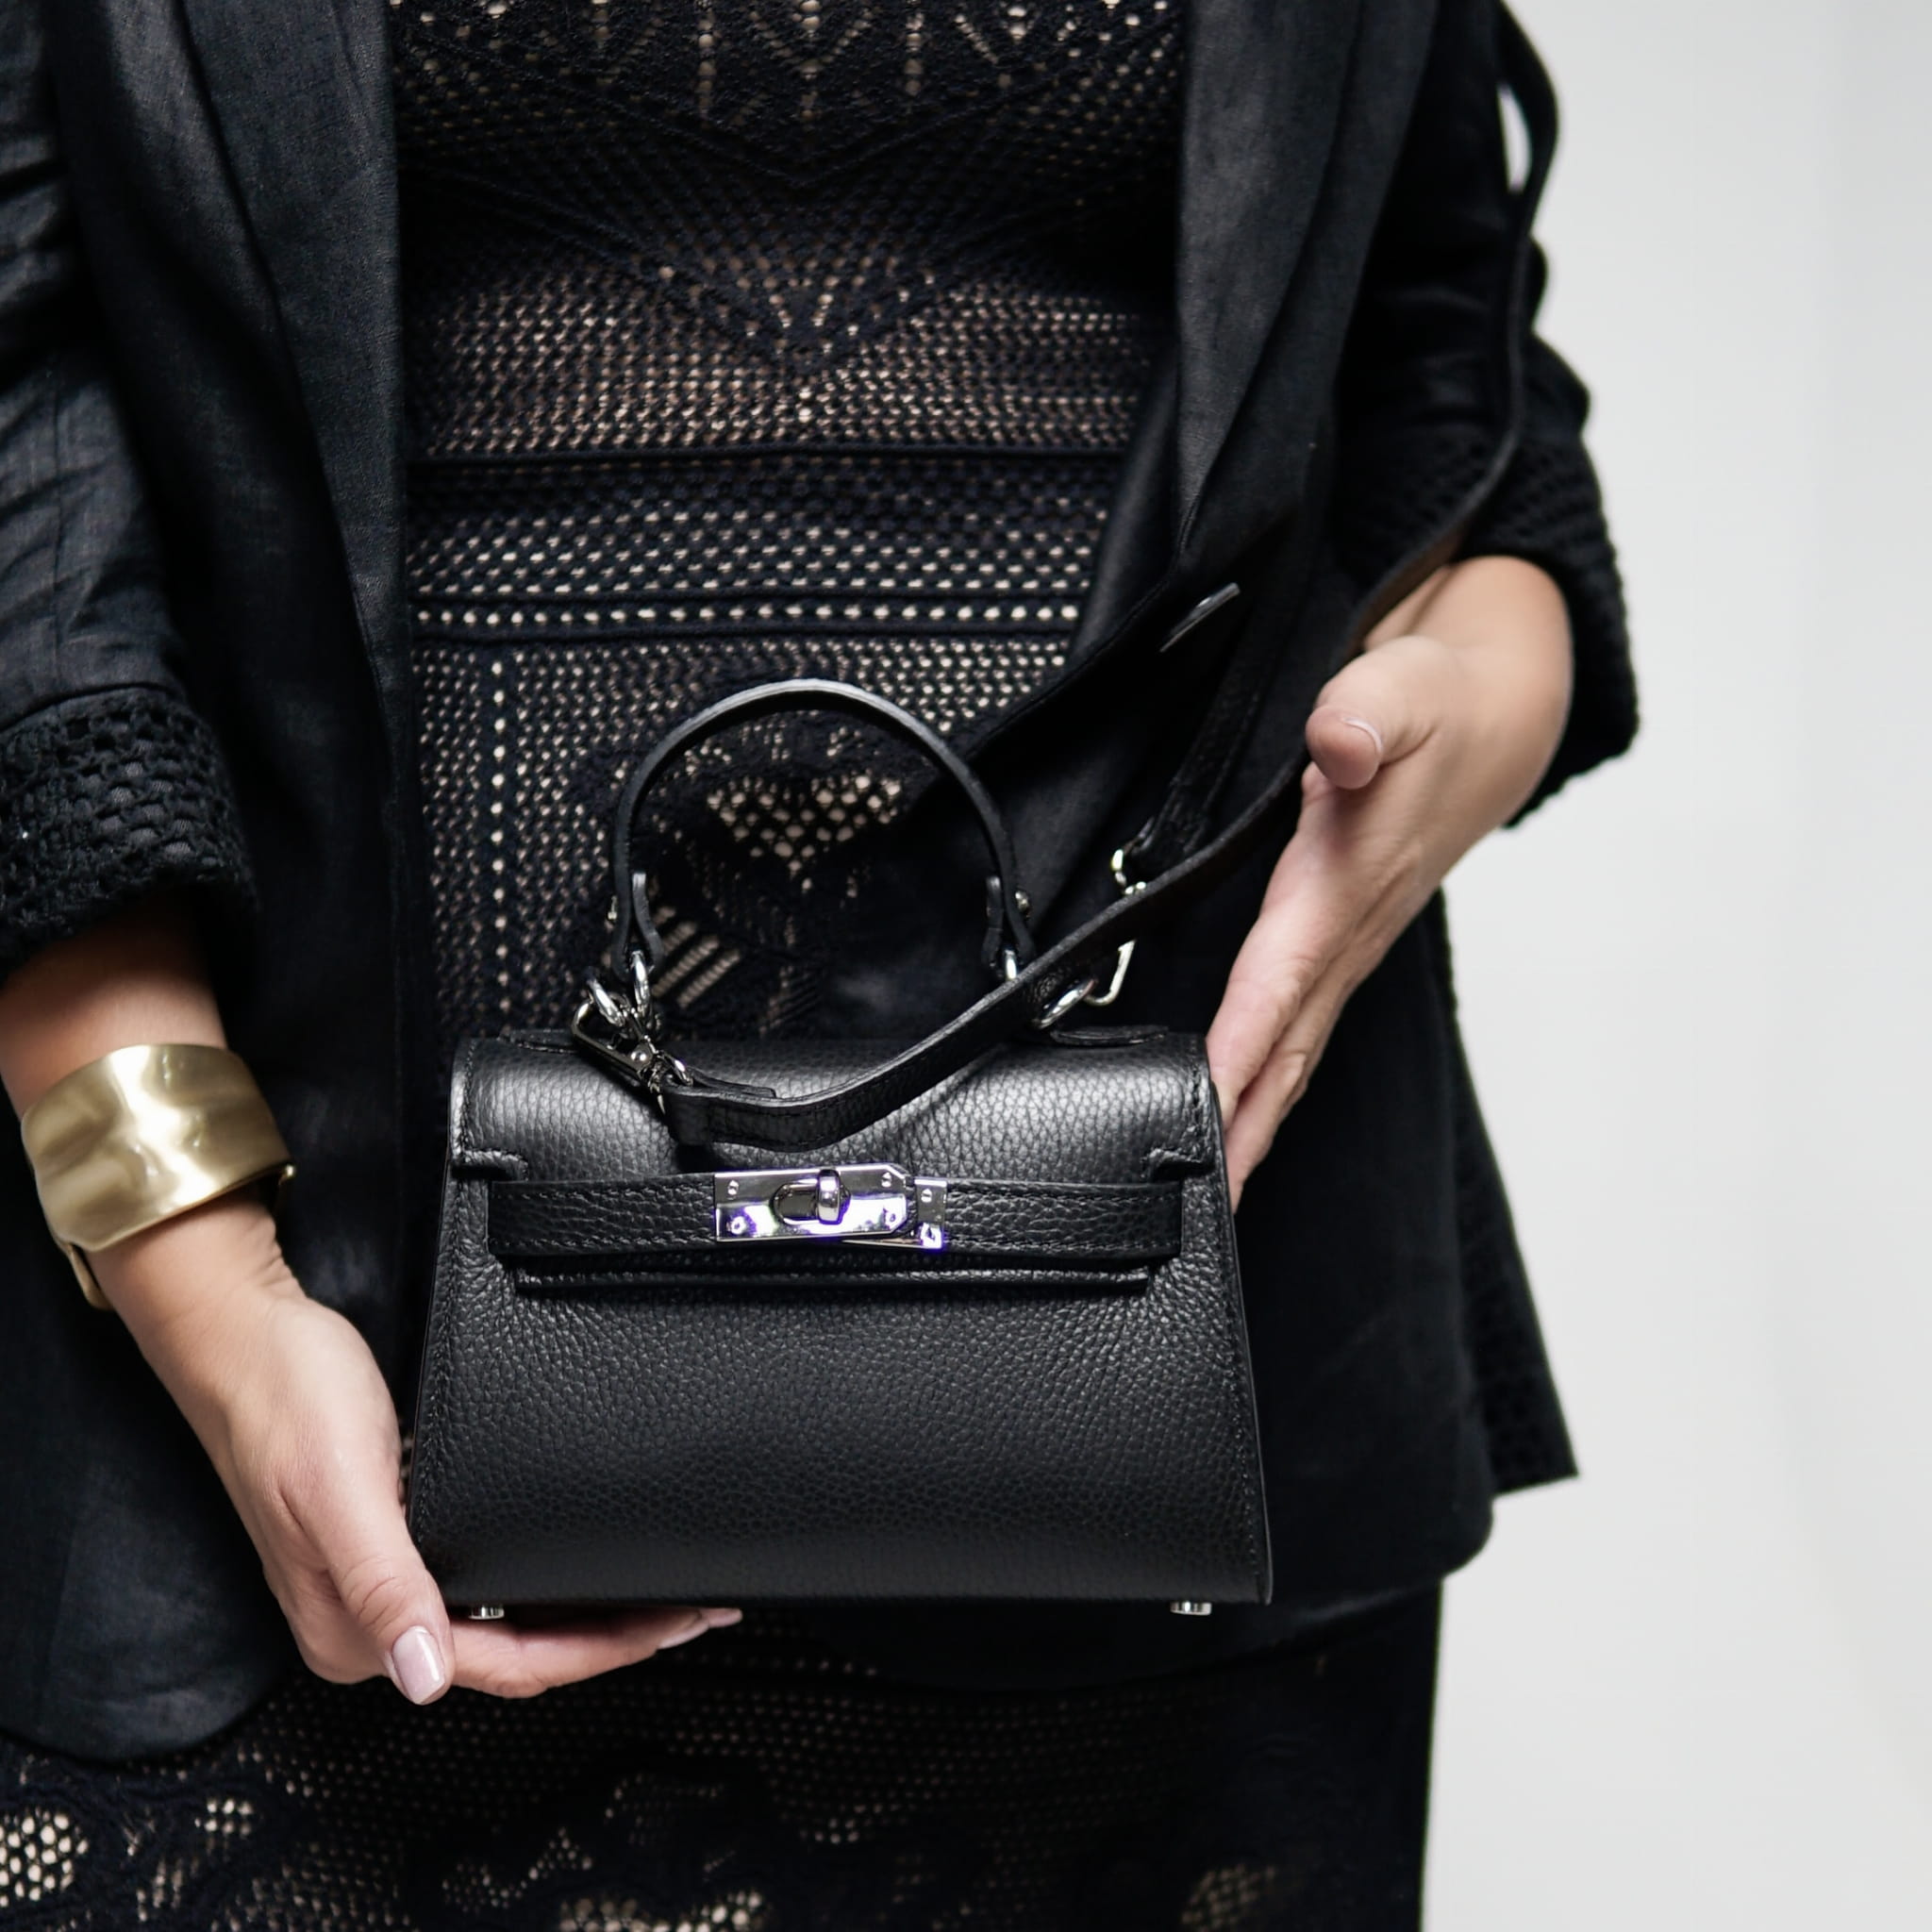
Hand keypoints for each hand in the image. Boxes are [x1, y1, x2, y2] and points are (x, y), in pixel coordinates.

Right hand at [96, 1195, 738, 1702]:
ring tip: (655, 1595)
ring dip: (581, 1611)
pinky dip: (540, 1578)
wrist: (248, 1331)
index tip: (667, 1626)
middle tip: (689, 1609)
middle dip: (607, 1638)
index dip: (596, 1653)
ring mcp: (383, 1577)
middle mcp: (370, 1619)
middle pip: (514, 1653)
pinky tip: (577, 1562)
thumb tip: (424, 1676)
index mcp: (354, 1632)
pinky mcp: (393, 1534)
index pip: (503, 1668)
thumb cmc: (284, 1399)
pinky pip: (484, 1580)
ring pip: (505, 1621)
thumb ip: (384, 1585)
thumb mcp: (341, 1490)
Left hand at [1206, 557, 1573, 1203]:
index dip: (1239, 1053)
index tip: (1205, 1121)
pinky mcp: (1340, 942)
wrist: (1497, 721)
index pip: (1278, 985)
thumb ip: (1365, 713)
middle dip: (1244, 1132)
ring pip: (1292, 1052)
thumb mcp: (1401, 689)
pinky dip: (1264, 1080)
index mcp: (1341, 885)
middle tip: (1199, 1209)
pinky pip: (1296, 1027)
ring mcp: (1345, 947)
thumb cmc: (1439, 708)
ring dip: (1253, 1123)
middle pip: (1284, 1052)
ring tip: (1209, 1193)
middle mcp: (1343, 933)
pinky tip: (1234, 1111)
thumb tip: (1338, 741)